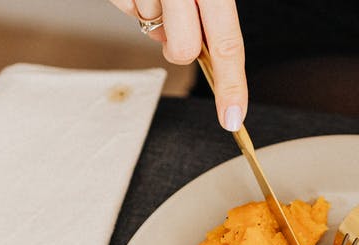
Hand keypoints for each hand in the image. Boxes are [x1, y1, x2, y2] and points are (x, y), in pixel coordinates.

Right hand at [108, 0, 246, 130]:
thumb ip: (206, 15)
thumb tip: (190, 53)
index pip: (228, 46)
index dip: (232, 86)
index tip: (232, 118)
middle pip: (183, 51)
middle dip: (178, 46)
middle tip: (176, 18)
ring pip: (152, 30)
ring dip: (155, 16)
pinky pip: (126, 9)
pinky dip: (132, 2)